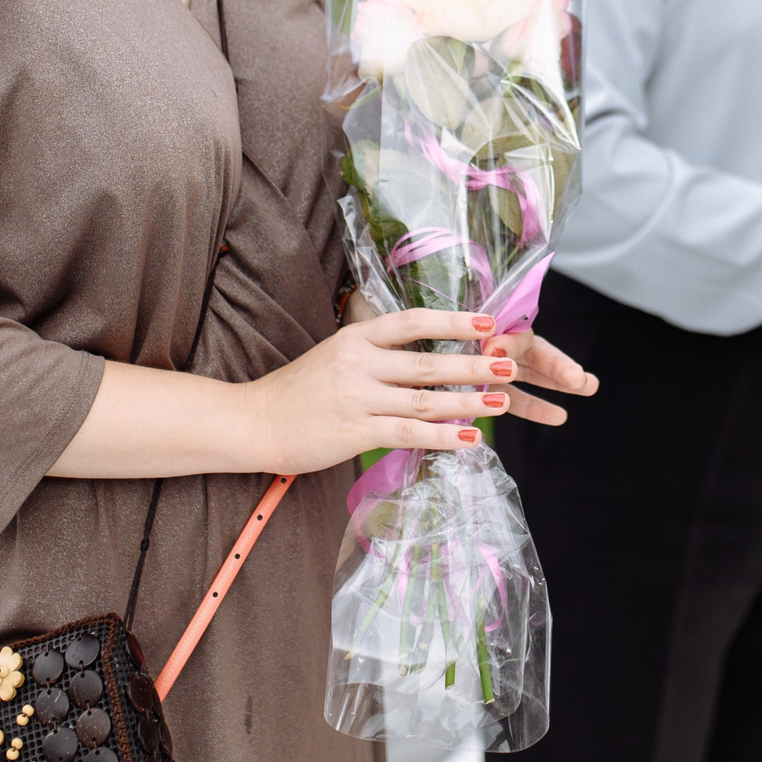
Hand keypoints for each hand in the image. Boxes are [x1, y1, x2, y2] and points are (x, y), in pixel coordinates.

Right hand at [238, 308, 584, 474]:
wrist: (253, 423)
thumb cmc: (298, 392)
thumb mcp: (335, 357)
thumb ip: (374, 354)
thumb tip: (422, 353)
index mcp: (355, 339)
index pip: (411, 322)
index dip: (453, 321)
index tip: (488, 321)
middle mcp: (358, 364)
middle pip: (426, 362)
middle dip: (472, 364)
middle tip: (509, 364)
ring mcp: (357, 399)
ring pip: (423, 399)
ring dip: (467, 402)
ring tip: (502, 402)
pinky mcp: (354, 432)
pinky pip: (408, 433)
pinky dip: (442, 436)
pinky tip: (470, 440)